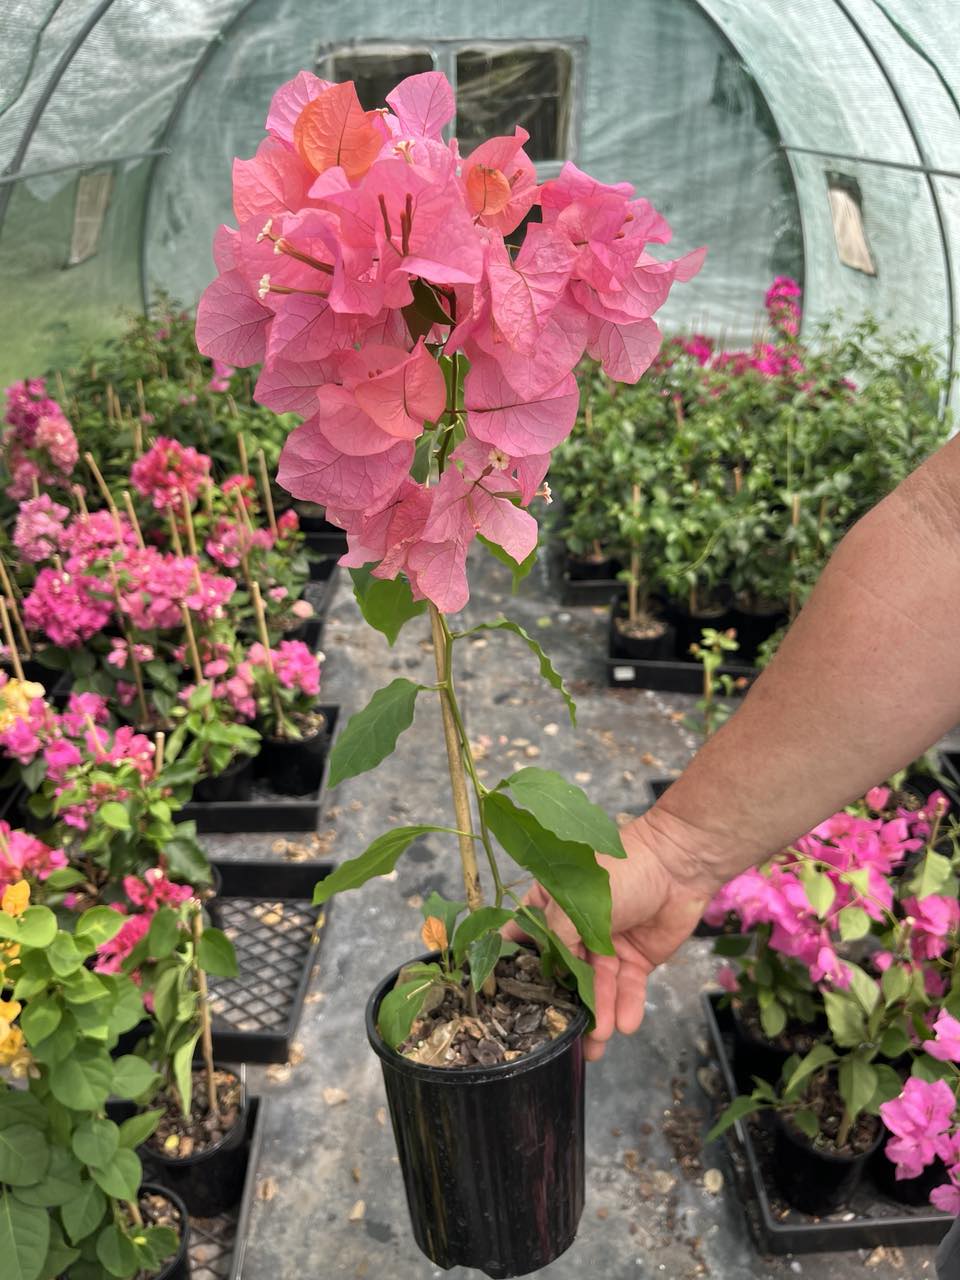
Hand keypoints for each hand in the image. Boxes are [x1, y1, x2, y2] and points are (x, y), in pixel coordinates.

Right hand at [505, 811, 717, 1060]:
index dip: (516, 971)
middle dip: (563, 1007)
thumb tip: (550, 974)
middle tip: (561, 1040)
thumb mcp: (576, 899)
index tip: (507, 1005)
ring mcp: (605, 948)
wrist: (679, 866)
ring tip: (596, 1043)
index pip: (525, 941)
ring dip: (597, 1015)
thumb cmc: (622, 871)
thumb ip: (556, 937)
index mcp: (550, 907)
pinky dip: (626, 1007)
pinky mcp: (635, 961)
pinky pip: (627, 989)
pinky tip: (624, 1024)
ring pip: (596, 989)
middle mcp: (574, 932)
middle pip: (563, 975)